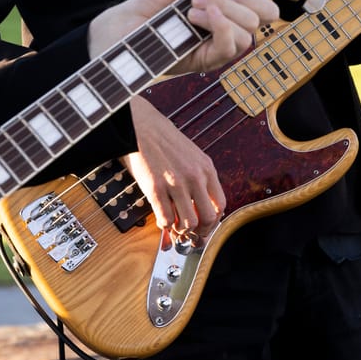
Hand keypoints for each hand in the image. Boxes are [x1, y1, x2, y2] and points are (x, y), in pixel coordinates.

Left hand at [87, 0, 276, 69]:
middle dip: (234, 1)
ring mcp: (220, 47)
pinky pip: (230, 47)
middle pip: (260, 18)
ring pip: (247, 34)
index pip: (267, 9)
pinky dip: (219, 26)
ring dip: (222, 13)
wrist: (131, 21)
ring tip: (191, 9)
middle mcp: (230, 29)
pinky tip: (197, 17)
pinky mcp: (208, 61)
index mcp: (232, 9)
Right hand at [124, 98, 223, 235]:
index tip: (205, 226)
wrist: (140, 125)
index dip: (213, 221)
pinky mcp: (154, 188)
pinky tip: (161, 219)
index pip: (220, 205)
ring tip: (174, 225)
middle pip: (207, 218)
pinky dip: (165, 225)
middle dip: (200, 231)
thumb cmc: (164, 140)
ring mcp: (175, 183)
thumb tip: (201, 206)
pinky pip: (165, 219)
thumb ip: (199, 178)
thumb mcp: (191, 156)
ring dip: (181, 229)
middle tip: (191, 234)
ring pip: (188, 222)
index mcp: (206, 169)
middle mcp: (194, 177)